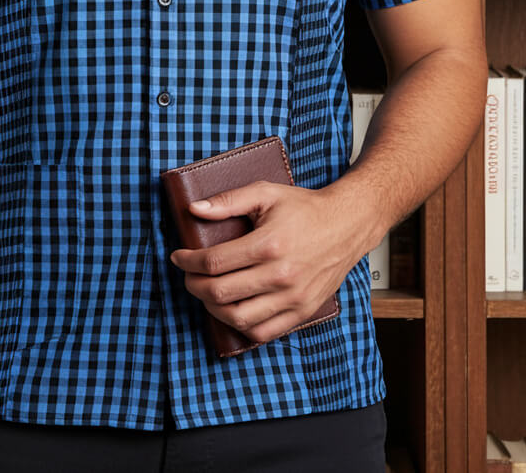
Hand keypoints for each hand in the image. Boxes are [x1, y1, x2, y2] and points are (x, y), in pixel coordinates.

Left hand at [169, 180, 365, 345]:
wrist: (346, 225)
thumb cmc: (304, 208)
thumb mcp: (265, 193)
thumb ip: (227, 201)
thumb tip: (195, 210)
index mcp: (268, 244)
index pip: (214, 262)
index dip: (188, 262)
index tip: (179, 257)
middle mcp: (281, 275)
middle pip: (221, 293)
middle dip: (194, 286)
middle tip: (188, 276)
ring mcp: (293, 297)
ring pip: (239, 318)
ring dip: (213, 309)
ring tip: (207, 294)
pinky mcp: (302, 311)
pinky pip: (264, 332)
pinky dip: (242, 326)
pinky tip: (232, 310)